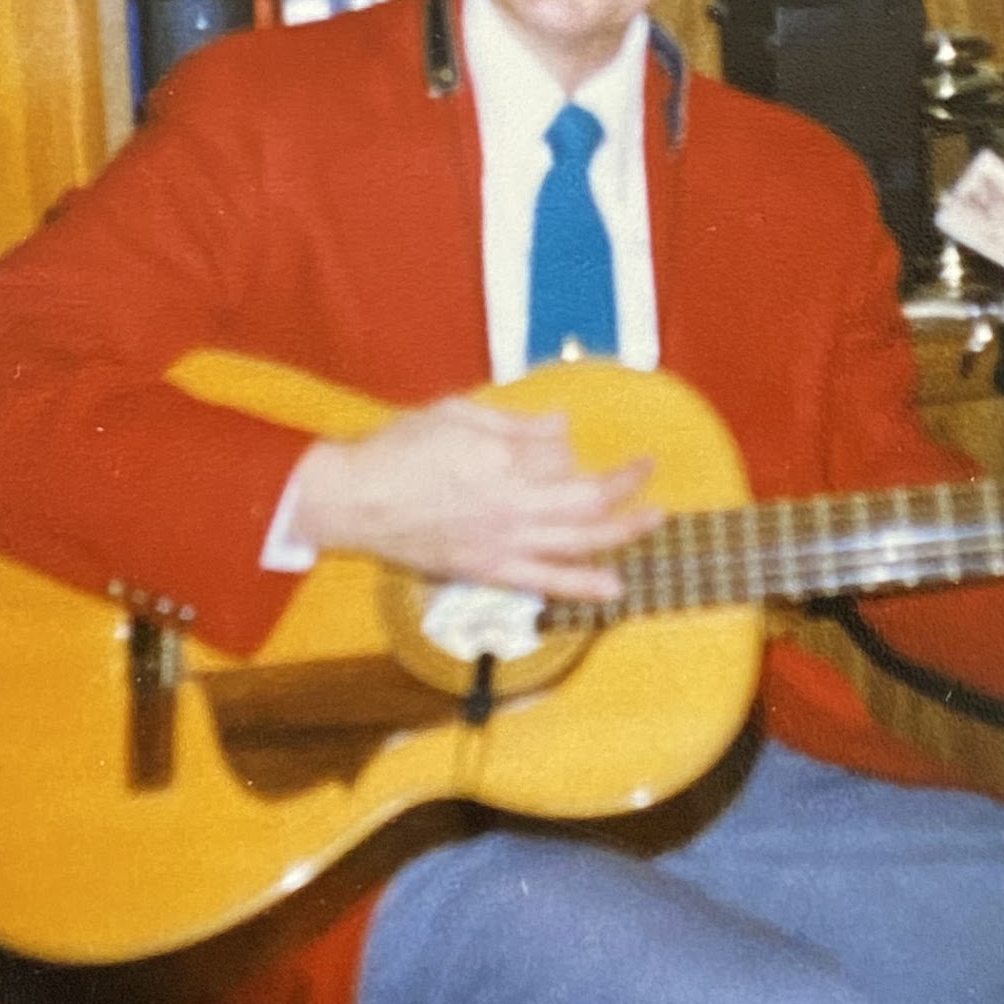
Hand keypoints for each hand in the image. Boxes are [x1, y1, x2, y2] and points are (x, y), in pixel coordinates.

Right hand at [275, 398, 657, 606]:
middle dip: (625, 488)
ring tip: (653, 523)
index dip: (580, 450)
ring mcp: (502, 541)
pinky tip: (613, 589)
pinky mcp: (487, 569)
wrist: (351, 499)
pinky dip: (581, 585)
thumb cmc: (397, 449)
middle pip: (587, 500)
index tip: (592, 443)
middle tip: (649, 475)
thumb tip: (562, 427)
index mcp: (503, 459)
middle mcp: (512, 503)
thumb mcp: (456, 415)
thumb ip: (515, 426)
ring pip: (578, 542)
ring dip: (622, 534)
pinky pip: (544, 581)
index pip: (565, 456)